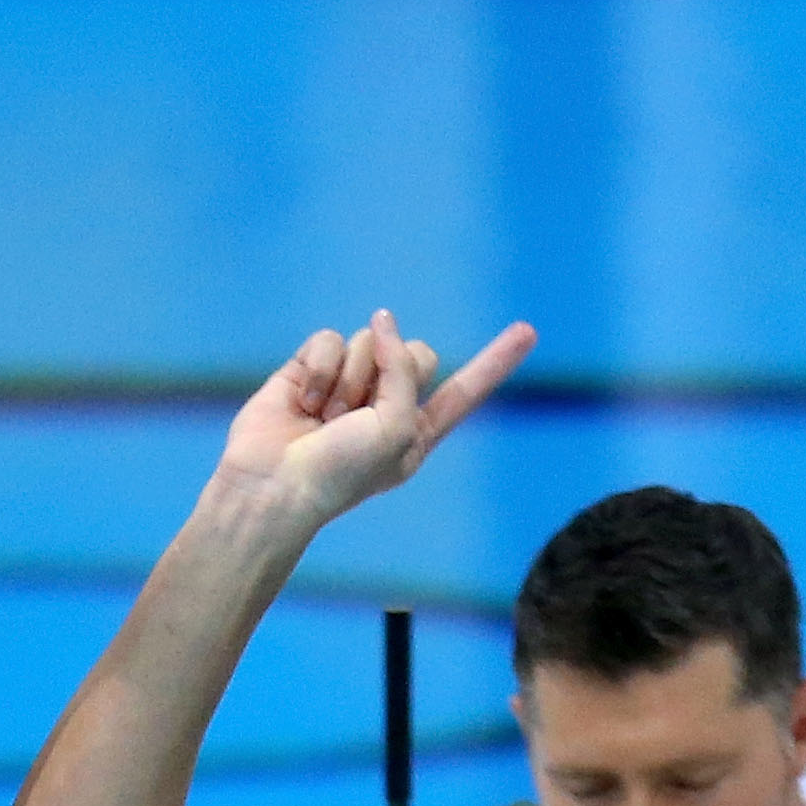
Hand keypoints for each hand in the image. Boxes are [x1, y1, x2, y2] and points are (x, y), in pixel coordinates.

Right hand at [216, 310, 534, 528]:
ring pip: (370, 341)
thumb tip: (382, 319)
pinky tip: (305, 401)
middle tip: (361, 411)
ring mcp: (348, 385)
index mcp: (417, 431)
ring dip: (350, 380)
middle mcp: (386, 405)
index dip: (494, 362)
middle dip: (392, 372)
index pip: (465, 392)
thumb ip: (404, 370)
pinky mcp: (310, 370)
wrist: (276, 486)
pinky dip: (320, 369)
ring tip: (327, 416)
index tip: (528, 330)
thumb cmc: (342, 472)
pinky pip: (330, 339)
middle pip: (416, 352)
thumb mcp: (399, 428)